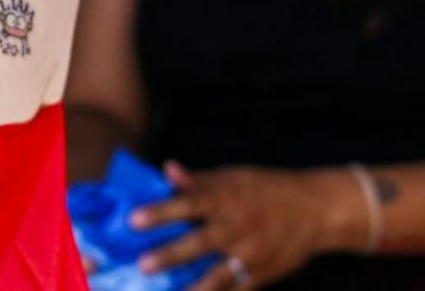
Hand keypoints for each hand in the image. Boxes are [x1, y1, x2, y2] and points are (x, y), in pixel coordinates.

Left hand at [131, 162, 352, 288]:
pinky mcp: (262, 276)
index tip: (133, 220)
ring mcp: (251, 255)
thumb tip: (167, 170)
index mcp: (225, 199)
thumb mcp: (232, 178)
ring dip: (193, 288)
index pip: (187, 205)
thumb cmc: (264, 189)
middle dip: (170, 255)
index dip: (160, 212)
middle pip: (199, 244)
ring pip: (218, 276)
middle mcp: (237, 228)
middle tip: (143, 265)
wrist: (316, 211)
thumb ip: (198, 181)